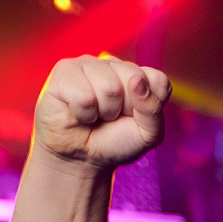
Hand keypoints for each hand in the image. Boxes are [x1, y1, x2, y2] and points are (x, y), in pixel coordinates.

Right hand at [34, 56, 170, 168]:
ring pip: (110, 87)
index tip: (135, 117)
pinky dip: (83, 114)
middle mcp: (115, 65)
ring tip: (95, 115)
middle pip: (135, 79)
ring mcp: (90, 64)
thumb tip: (136, 81)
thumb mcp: (147, 135)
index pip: (158, 81)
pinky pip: (83, 95)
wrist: (81, 157)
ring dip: (104, 112)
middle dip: (125, 109)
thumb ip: (153, 110)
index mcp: (140, 75)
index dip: (149, 107)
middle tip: (111, 117)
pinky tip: (78, 112)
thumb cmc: (115, 141)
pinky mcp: (65, 71)